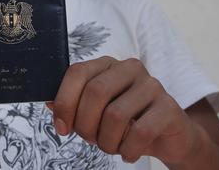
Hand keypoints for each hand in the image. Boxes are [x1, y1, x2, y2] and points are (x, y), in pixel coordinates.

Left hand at [49, 56, 199, 163]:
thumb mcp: (98, 111)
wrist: (169, 136)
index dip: (64, 102)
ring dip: (107, 141)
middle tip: (90, 140)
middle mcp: (129, 68)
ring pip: (116, 115)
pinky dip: (128, 150)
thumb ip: (74, 104)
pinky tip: (128, 153)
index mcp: (107, 65)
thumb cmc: (128, 122)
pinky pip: (140, 132)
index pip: (78, 72)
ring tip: (111, 147)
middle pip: (95, 92)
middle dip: (86, 124)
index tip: (62, 128)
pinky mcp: (169, 107)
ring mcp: (152, 86)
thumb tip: (48, 102)